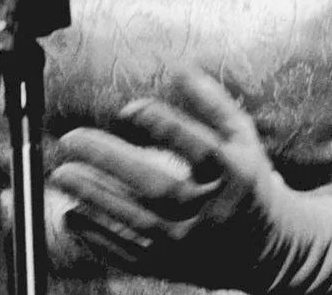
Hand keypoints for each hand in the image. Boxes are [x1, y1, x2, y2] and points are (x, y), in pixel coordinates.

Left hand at [50, 66, 292, 287]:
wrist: (270, 249)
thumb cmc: (247, 177)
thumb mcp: (242, 136)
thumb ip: (213, 101)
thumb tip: (179, 64)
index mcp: (235, 175)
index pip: (199, 150)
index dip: (164, 126)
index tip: (128, 109)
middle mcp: (214, 212)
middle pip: (159, 189)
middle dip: (111, 162)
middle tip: (70, 139)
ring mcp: (193, 245)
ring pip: (137, 224)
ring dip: (94, 198)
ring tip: (61, 173)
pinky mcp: (176, 267)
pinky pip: (131, 255)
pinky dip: (98, 238)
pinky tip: (70, 216)